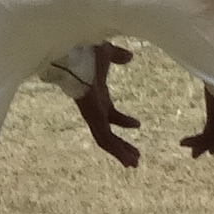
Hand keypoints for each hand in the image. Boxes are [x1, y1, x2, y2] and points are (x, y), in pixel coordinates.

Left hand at [46, 41, 141, 167]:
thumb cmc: (87, 50)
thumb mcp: (107, 54)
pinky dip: (115, 150)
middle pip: (107, 131)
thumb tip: (129, 56)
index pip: (110, 113)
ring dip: (119, 151)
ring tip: (134, 163)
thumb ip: (117, 56)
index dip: (123, 121)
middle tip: (135, 156)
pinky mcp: (92, 117)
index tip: (138, 125)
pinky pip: (103, 138)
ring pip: (105, 139)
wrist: (75, 52)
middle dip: (121, 144)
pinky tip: (127, 158)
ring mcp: (92, 113)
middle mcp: (94, 107)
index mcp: (97, 95)